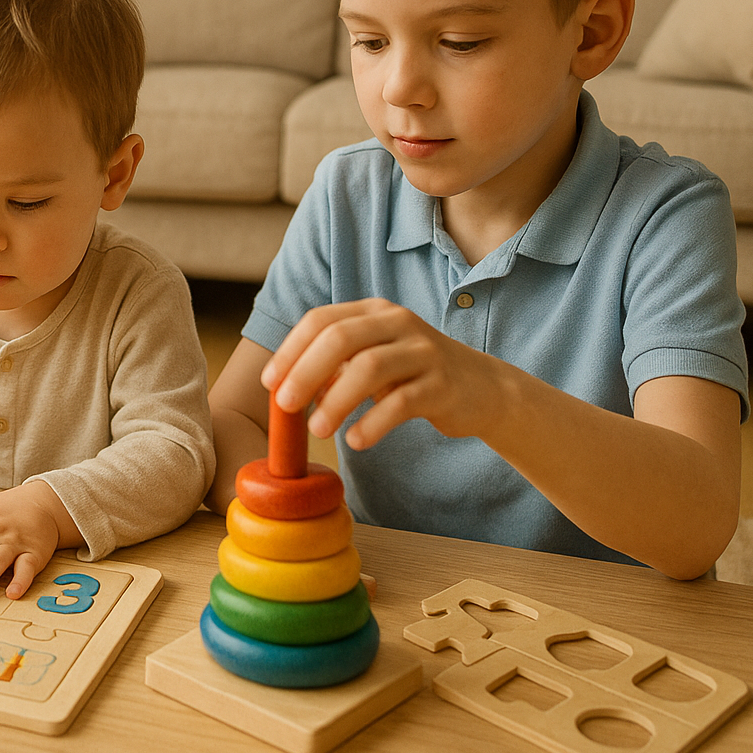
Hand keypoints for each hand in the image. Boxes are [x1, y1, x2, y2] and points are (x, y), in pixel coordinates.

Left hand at [263, 298, 506, 449]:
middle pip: (341, 338)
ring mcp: (423, 351)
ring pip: (370, 367)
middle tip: (285, 405)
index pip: (321, 320)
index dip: (291, 351)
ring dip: (336, 400)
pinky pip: (401, 402)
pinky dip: (373, 422)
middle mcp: (398, 323)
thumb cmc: (412, 374)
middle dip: (305, 372)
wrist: (482, 389)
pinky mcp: (443, 384)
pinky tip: (356, 441)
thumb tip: (285, 389)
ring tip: (317, 429)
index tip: (270, 384)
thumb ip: (333, 367)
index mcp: (374, 312)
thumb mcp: (372, 359)